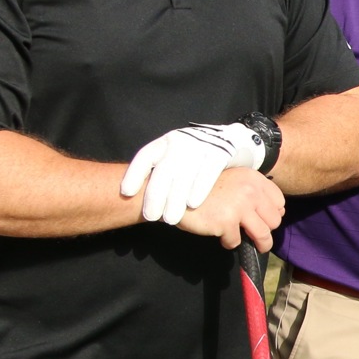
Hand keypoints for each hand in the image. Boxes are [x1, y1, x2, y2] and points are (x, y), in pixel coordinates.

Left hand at [122, 122, 265, 225]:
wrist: (232, 140)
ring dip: (176, 198)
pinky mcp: (219, 152)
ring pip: (184, 173)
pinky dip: (199, 188)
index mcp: (166, 142)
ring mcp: (201, 145)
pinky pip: (207, 172)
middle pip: (164, 169)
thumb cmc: (197, 156)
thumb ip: (161, 172)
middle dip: (156, 194)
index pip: (145, 156)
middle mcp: (181, 142)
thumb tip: (137, 195)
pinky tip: (193, 203)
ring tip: (170, 219)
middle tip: (151, 216)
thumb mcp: (177, 157)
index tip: (126, 193)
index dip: (134, 174)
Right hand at [175, 167, 285, 249]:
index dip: (272, 213)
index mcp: (253, 178)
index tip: (262, 219)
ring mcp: (239, 207)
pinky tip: (220, 234)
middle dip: (265, 230)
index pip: (279, 201)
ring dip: (258, 244)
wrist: (175, 191)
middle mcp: (250, 191)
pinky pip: (236, 242)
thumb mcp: (232, 180)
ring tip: (251, 244)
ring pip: (263, 236)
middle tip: (254, 234)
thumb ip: (251, 191)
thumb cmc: (204, 188)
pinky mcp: (226, 223)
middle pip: (274, 221)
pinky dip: (228, 242)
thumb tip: (274, 214)